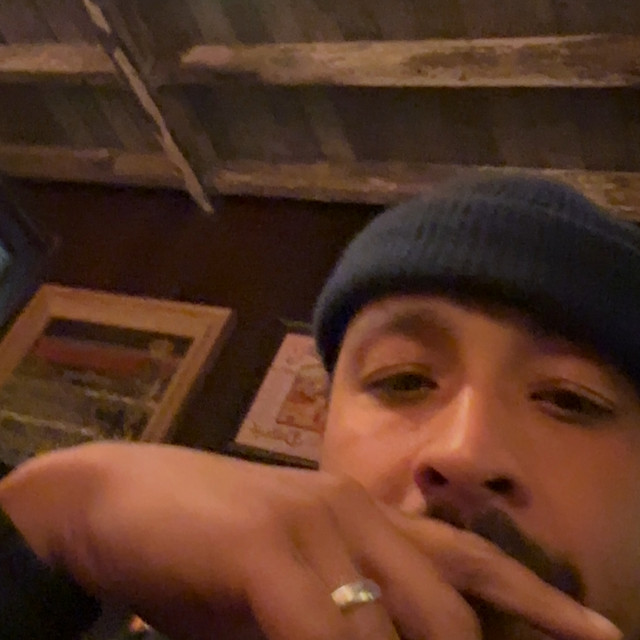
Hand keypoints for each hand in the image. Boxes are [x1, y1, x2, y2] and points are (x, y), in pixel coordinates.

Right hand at [0, 442, 621, 639]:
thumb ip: (337, 622)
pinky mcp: (266, 545)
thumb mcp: (284, 593)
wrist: (117, 499)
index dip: (540, 602)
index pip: (469, 559)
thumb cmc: (203, 550)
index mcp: (364, 517)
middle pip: (447, 611)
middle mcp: (353, 511)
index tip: (606, 639)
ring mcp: (312, 522)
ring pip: (392, 632)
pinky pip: (325, 635)